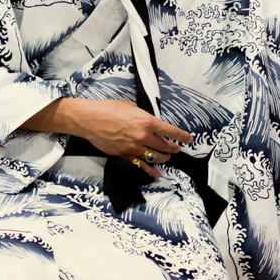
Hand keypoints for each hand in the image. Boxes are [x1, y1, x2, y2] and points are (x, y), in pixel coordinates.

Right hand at [24, 96, 192, 178]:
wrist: (91, 120)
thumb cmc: (109, 109)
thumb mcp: (131, 106)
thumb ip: (144, 116)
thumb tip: (151, 121)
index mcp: (147, 121)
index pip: (171, 131)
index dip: (182, 136)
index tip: (189, 139)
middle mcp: (143, 136)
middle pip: (165, 146)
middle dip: (174, 148)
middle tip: (177, 148)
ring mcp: (134, 148)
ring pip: (155, 157)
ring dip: (164, 158)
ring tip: (167, 157)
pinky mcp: (125, 155)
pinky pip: (141, 165)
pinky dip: (150, 171)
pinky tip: (157, 173)